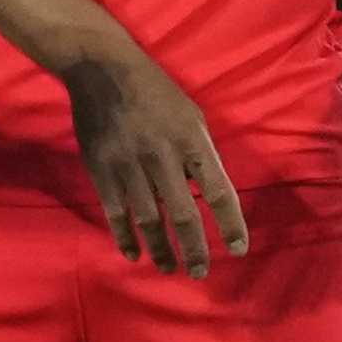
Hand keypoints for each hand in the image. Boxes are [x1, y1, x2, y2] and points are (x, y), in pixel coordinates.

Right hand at [61, 42, 250, 273]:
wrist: (101, 70)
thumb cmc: (156, 92)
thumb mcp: (191, 115)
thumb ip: (200, 154)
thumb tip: (207, 193)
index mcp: (191, 140)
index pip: (218, 191)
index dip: (230, 224)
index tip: (239, 249)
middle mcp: (162, 156)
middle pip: (182, 214)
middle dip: (194, 249)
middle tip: (200, 272)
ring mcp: (128, 165)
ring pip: (148, 219)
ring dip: (160, 249)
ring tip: (169, 268)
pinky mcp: (101, 169)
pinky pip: (115, 212)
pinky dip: (124, 237)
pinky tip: (134, 254)